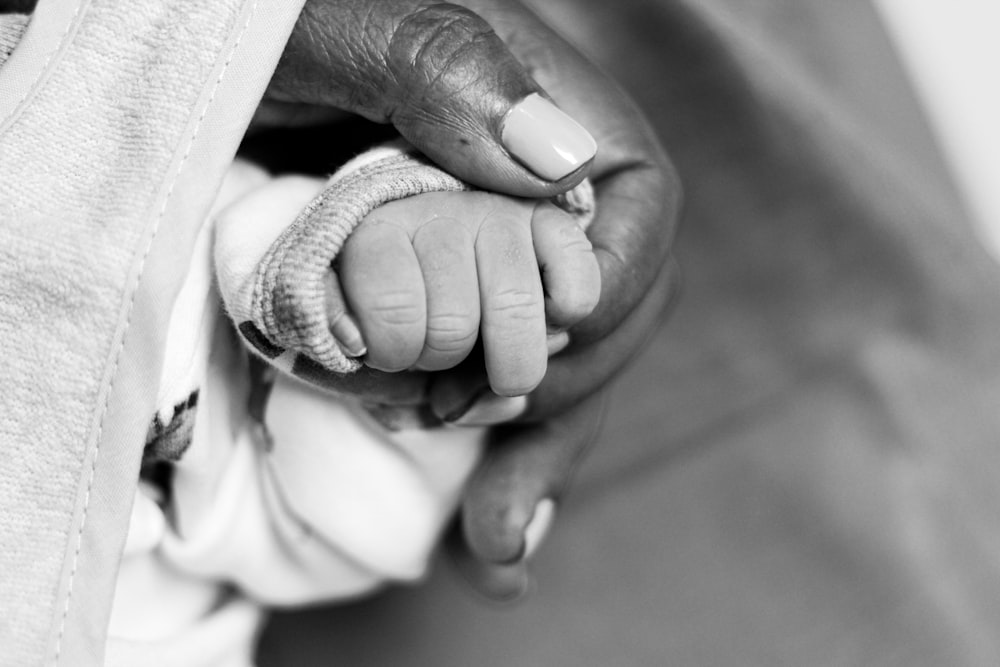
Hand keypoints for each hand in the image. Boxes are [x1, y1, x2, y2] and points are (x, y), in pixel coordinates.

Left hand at [265, 0, 680, 597]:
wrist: (211, 73)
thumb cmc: (272, 29)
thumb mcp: (340, 29)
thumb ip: (442, 68)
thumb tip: (557, 163)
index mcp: (539, 106)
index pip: (636, 202)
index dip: (606, 280)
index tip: (541, 334)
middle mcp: (535, 190)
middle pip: (611, 298)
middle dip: (563, 383)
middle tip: (475, 425)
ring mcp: (499, 253)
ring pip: (561, 358)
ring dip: (538, 453)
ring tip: (496, 542)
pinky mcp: (456, 303)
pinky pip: (501, 381)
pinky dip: (499, 458)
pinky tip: (488, 538)